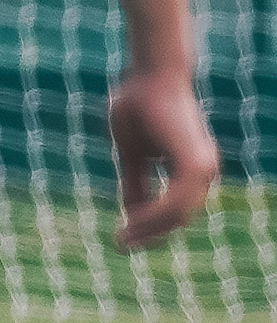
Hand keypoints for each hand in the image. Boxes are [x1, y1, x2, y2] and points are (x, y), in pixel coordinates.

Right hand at [105, 65, 218, 249]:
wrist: (151, 76)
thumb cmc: (140, 104)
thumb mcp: (131, 152)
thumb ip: (134, 180)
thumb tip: (130, 211)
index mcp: (191, 167)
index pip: (175, 208)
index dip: (149, 226)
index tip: (122, 237)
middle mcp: (203, 170)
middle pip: (178, 217)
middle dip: (149, 235)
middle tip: (120, 246)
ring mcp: (202, 168)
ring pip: (177, 214)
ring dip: (148, 230)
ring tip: (121, 241)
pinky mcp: (193, 164)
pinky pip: (173, 201)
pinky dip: (151, 216)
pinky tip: (130, 222)